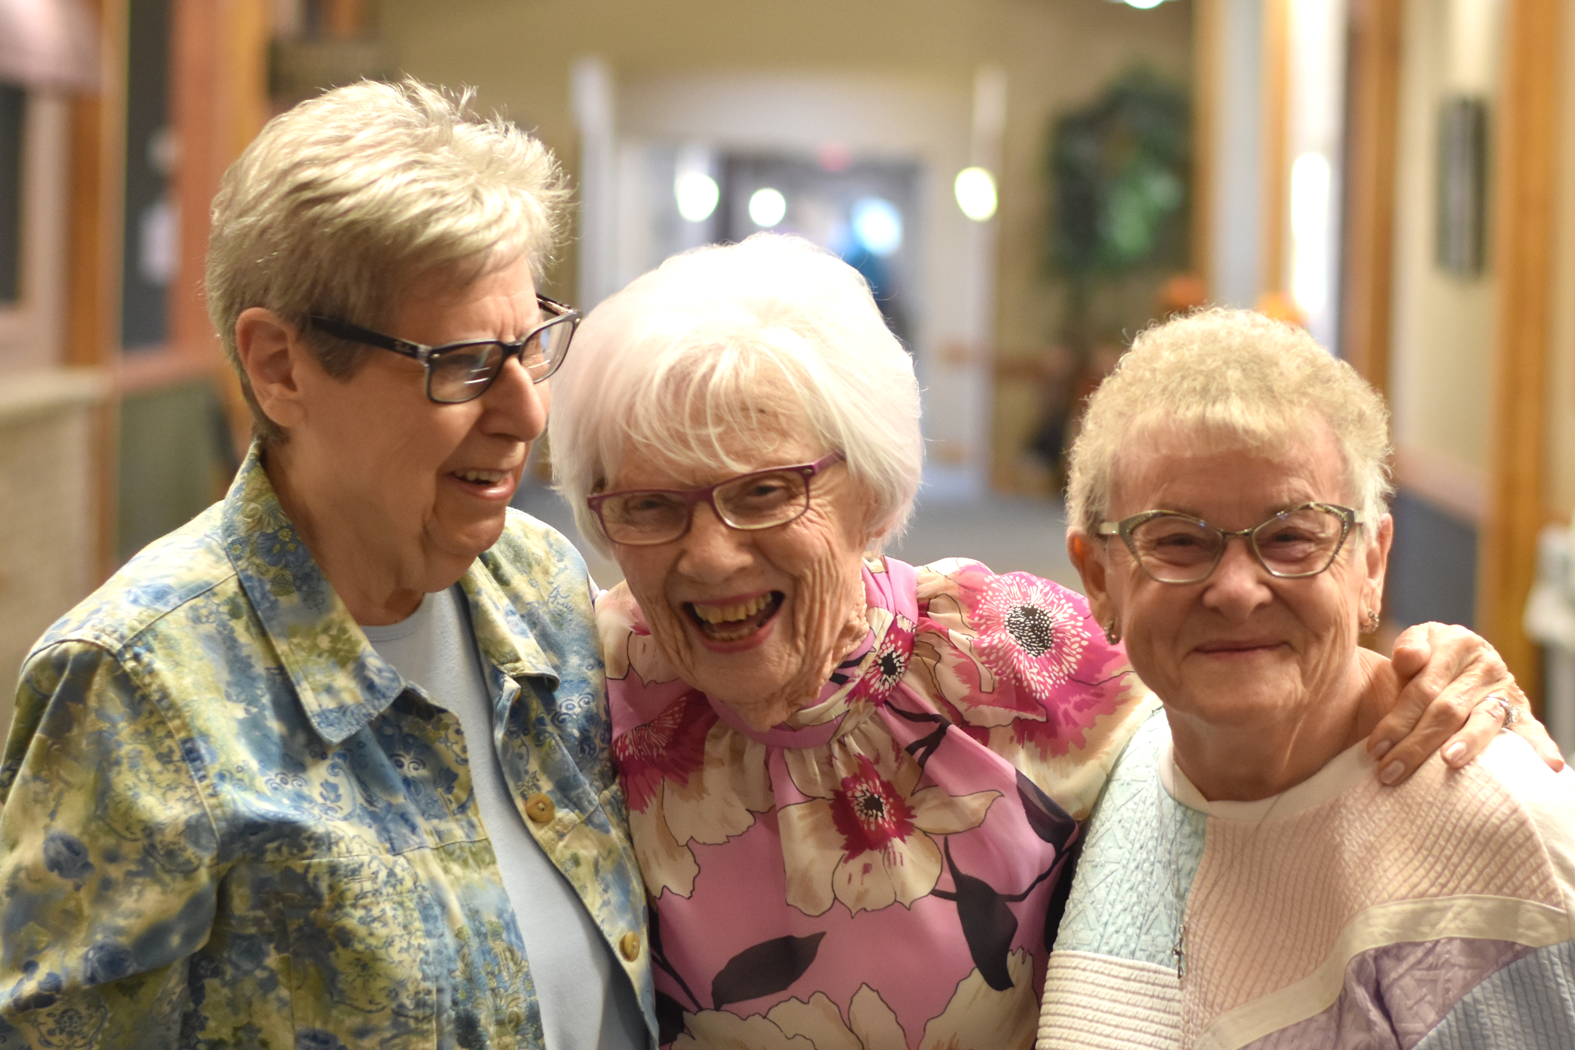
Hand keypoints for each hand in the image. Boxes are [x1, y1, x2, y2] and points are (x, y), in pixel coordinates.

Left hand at [1365, 622, 1562, 784]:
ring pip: (1483, 721)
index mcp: (1456, 643)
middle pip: (1446, 710)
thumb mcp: (1418, 641)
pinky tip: (1549, 768)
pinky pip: (1532, 730)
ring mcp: (1504, 689)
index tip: (1375, 749)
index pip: (1422, 689)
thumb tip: (1408, 659)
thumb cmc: (1430, 656)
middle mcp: (1484, 665)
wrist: (1463, 654)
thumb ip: (1409, 646)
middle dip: (1416, 745)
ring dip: (1466, 744)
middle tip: (1391, 772)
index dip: (1397, 720)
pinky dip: (1541, 748)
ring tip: (1448, 762)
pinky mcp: (1522, 710)